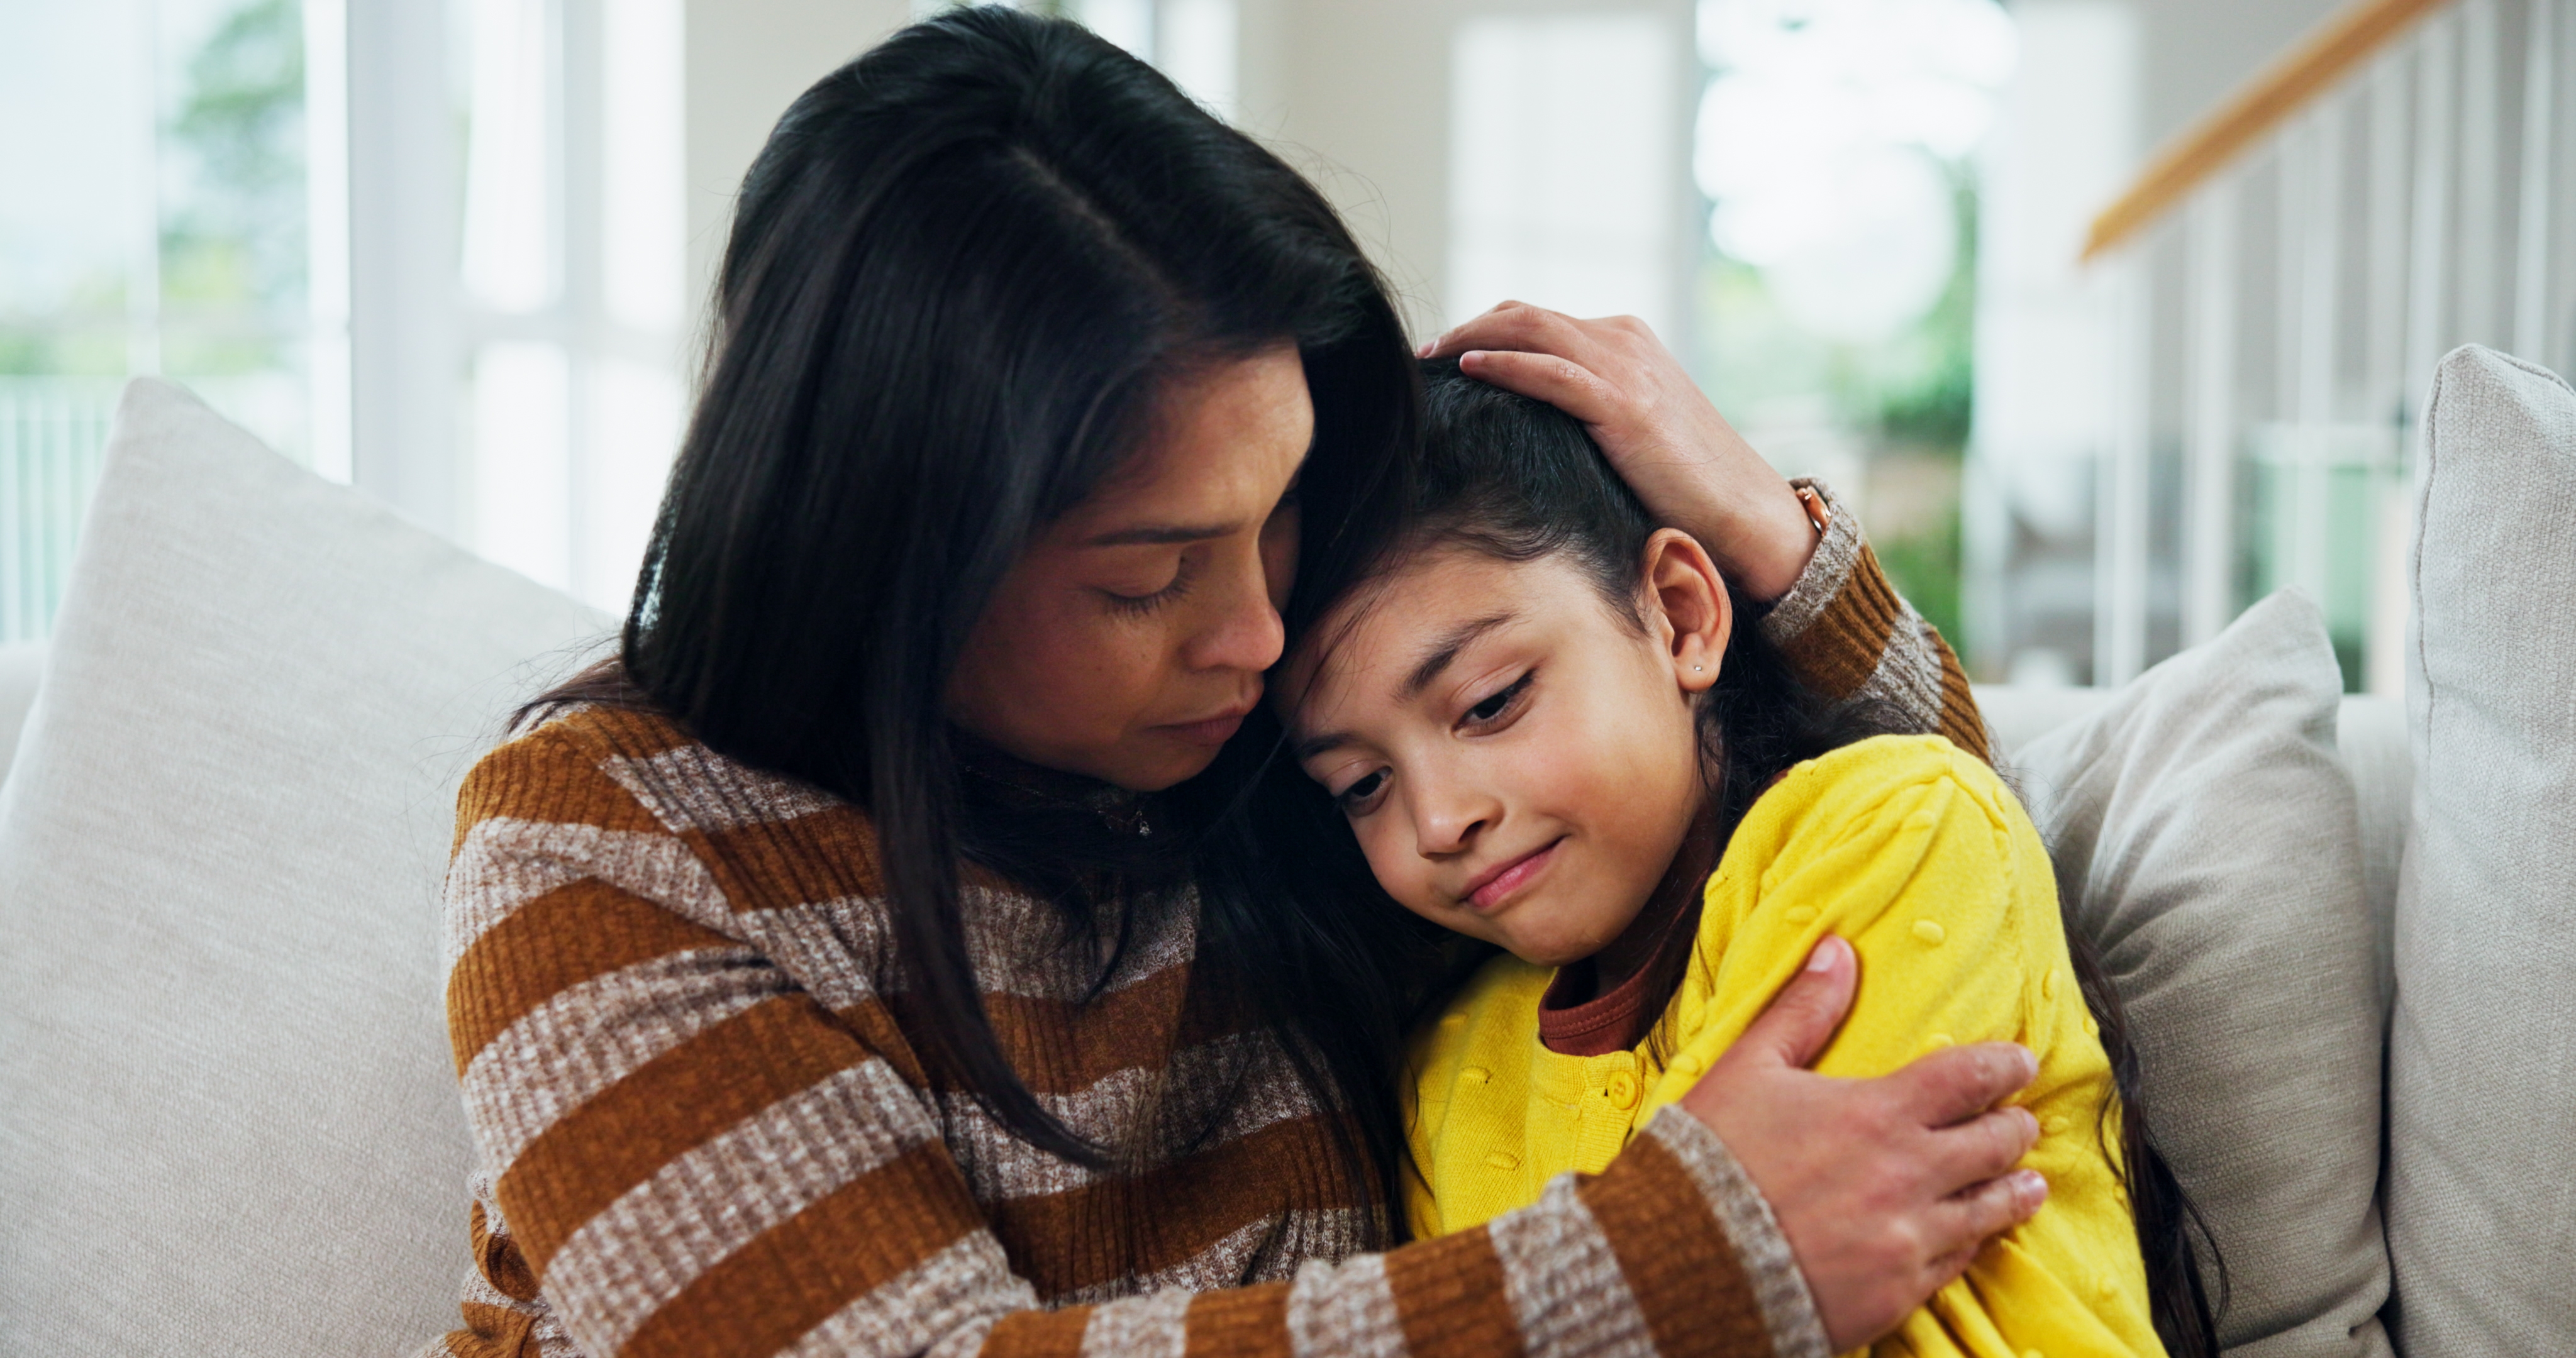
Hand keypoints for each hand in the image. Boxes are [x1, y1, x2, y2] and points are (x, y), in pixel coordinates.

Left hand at [1419, 302, 1818, 601]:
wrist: (1743, 508)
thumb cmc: (1685, 484)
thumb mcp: (1629, 431)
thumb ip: (1587, 411)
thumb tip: (1529, 426)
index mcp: (1625, 341)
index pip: (1539, 320)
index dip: (1486, 329)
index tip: (1445, 354)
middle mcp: (1624, 341)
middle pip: (1525, 315)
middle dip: (1468, 326)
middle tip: (1425, 351)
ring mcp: (1625, 368)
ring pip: (1531, 330)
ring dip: (1472, 336)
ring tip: (1432, 356)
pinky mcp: (1624, 405)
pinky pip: (1550, 372)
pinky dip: (1505, 363)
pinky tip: (1468, 368)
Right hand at [1679, 936, 2046, 1349]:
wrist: (1684, 1262)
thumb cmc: (1711, 1159)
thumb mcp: (1748, 1070)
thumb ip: (1802, 1011)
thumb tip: (1837, 949)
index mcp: (1877, 1113)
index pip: (1969, 1078)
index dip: (2006, 1066)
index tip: (2023, 1062)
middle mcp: (1908, 1175)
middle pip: (1996, 1144)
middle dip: (2016, 1128)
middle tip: (2022, 1122)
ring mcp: (1909, 1238)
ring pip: (1991, 1209)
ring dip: (2016, 1191)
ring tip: (2029, 1184)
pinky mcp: (1899, 1292)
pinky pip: (1958, 1263)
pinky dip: (1973, 1242)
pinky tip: (1976, 1237)